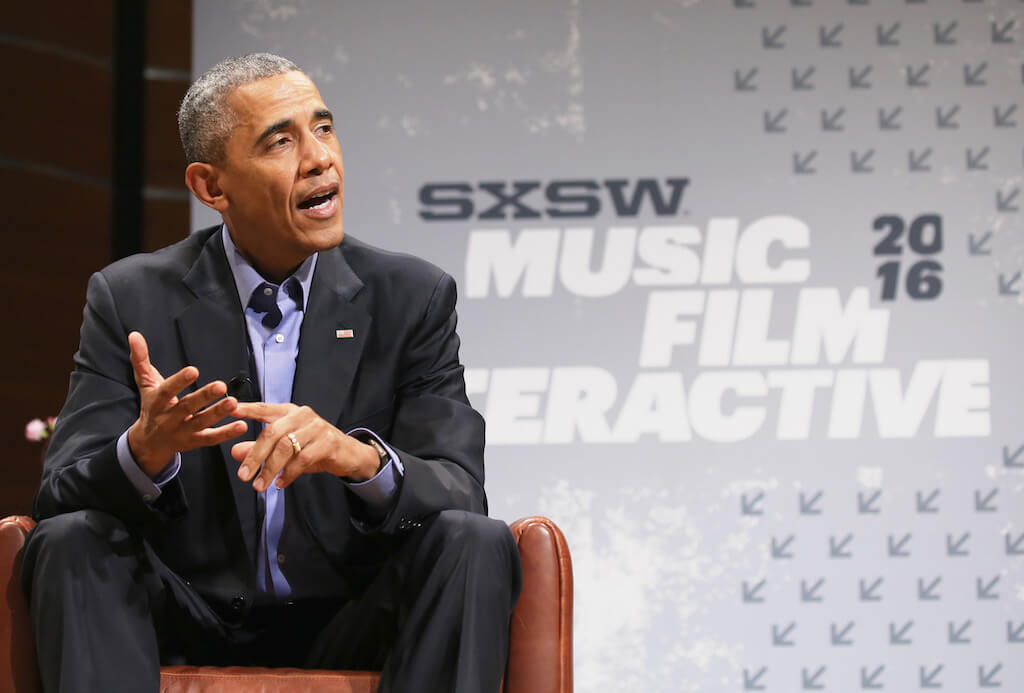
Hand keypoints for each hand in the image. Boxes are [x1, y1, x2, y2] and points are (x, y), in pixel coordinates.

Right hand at [126, 331, 247, 476]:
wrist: (148, 444)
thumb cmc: (152, 407)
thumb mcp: (145, 384)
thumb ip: (141, 360)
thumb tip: (135, 335)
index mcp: (156, 403)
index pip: (166, 391)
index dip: (179, 381)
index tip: (193, 370)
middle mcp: (168, 419)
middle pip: (186, 407)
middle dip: (203, 397)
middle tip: (220, 385)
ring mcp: (182, 432)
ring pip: (201, 422)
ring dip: (218, 413)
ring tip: (234, 402)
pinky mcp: (195, 442)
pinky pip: (211, 438)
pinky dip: (226, 433)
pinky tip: (242, 425)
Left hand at [230, 402, 380, 490]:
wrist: (348, 454)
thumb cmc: (313, 448)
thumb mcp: (285, 448)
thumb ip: (260, 448)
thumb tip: (235, 452)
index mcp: (290, 412)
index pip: (264, 408)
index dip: (247, 409)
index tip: (229, 410)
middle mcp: (302, 415)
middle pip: (272, 432)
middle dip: (255, 456)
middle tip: (243, 476)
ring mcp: (316, 427)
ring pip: (286, 447)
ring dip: (270, 469)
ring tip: (259, 485)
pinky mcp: (328, 442)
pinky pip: (303, 459)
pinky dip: (289, 473)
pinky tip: (281, 483)